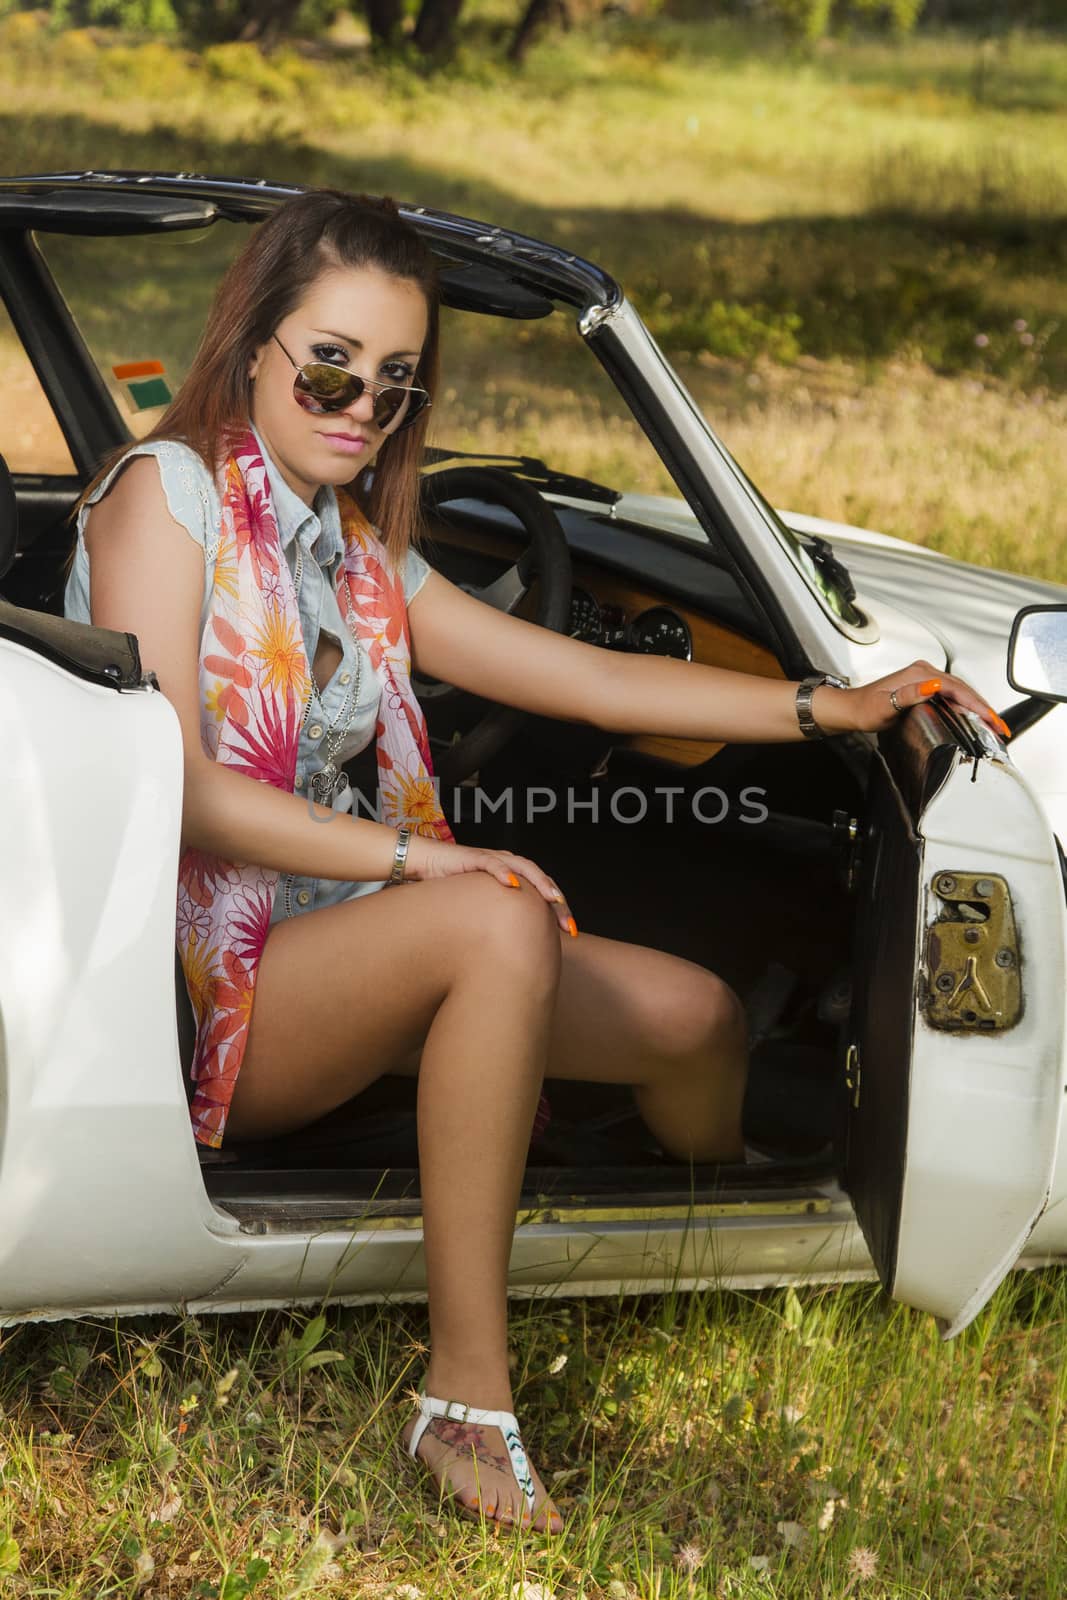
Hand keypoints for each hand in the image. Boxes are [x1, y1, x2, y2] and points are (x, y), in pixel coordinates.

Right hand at [400, 834, 577, 935]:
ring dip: (540, 883)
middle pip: (541, 880)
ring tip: (553, 899)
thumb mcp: (482, 907)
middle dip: (557, 901)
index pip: (543, 892)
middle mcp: (509, 866)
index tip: (569, 932)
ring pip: (525, 868)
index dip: (558, 910)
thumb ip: (499, 918)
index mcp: (514, 877)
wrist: (427, 864)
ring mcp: (494, 860)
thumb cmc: (454, 887)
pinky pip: (491, 863)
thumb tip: (513, 946)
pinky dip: (503, 872)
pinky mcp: (474, 858)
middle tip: (568, 925)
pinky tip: (513, 884)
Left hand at [814, 659, 1011, 741]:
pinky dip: (965, 706)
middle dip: (984, 708)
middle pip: (964, 689)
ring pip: (960, 692)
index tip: (992, 720)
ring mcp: (924, 679)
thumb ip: (911, 695)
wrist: (850, 709)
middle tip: (1000, 727)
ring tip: (993, 724)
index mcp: (920, 674)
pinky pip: (951, 695)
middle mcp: (925, 672)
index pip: (957, 689)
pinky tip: (972, 716)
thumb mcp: (886, 705)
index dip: (977, 705)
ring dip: (978, 707)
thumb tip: (933, 686)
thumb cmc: (865, 709)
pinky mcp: (923, 687)